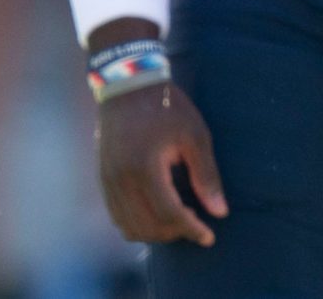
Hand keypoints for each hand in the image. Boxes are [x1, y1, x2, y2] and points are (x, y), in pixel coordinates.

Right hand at [96, 82, 227, 246]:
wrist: (127, 85)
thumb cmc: (167, 108)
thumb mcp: (195, 135)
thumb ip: (206, 175)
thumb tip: (219, 212)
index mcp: (146, 168)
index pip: (169, 214)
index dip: (191, 229)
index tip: (209, 237)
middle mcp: (122, 180)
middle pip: (148, 226)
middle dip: (175, 233)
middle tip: (195, 225)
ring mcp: (108, 181)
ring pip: (130, 227)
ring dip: (155, 233)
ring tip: (177, 222)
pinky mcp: (103, 179)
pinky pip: (117, 216)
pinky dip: (137, 224)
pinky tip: (156, 215)